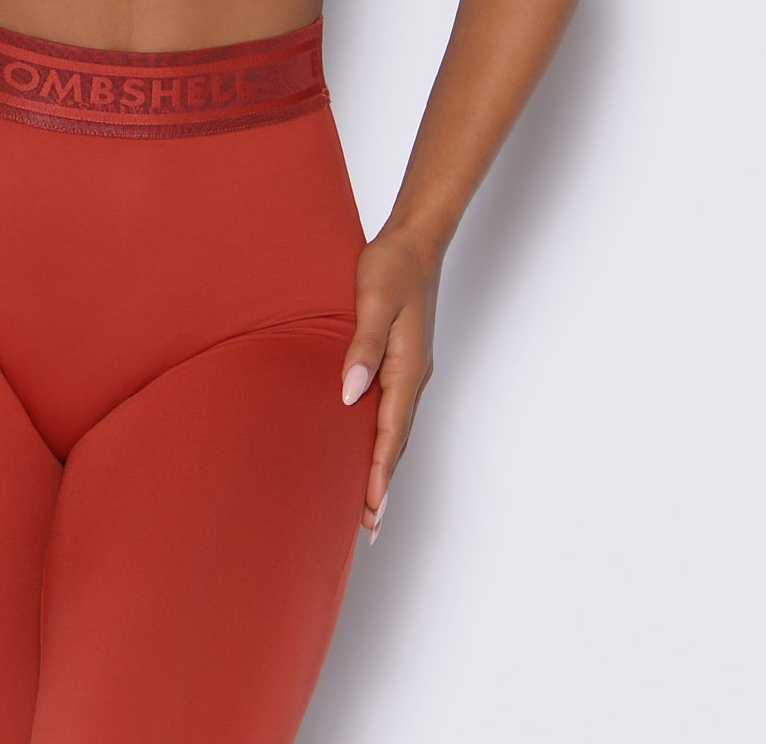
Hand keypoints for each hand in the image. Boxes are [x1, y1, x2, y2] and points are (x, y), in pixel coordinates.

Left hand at [340, 222, 442, 542]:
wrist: (414, 240)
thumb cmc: (391, 265)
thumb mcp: (373, 300)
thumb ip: (362, 346)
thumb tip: (351, 393)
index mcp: (407, 367)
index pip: (390, 432)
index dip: (378, 474)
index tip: (370, 512)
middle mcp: (413, 375)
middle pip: (396, 440)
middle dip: (381, 483)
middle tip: (367, 526)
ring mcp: (410, 368)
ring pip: (395, 428)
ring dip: (382, 464)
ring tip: (367, 501)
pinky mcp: (403, 359)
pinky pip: (393, 409)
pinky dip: (382, 436)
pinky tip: (368, 444)